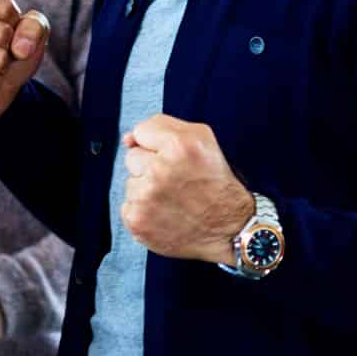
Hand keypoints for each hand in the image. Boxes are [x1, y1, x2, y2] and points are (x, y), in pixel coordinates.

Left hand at [119, 114, 254, 264]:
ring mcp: (146, 198)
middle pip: (132, 157)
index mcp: (179, 146)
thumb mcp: (202, 139)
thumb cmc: (215, 183)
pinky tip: (165, 214)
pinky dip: (143, 211)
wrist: (229, 229)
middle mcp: (160, 170)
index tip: (173, 158)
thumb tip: (127, 139)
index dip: (157, 145)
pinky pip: (127, 207)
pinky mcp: (137, 220)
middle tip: (176, 181)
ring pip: (130, 183)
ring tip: (173, 200)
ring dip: (146, 190)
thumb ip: (162, 126)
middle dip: (150, 166)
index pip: (141, 131)